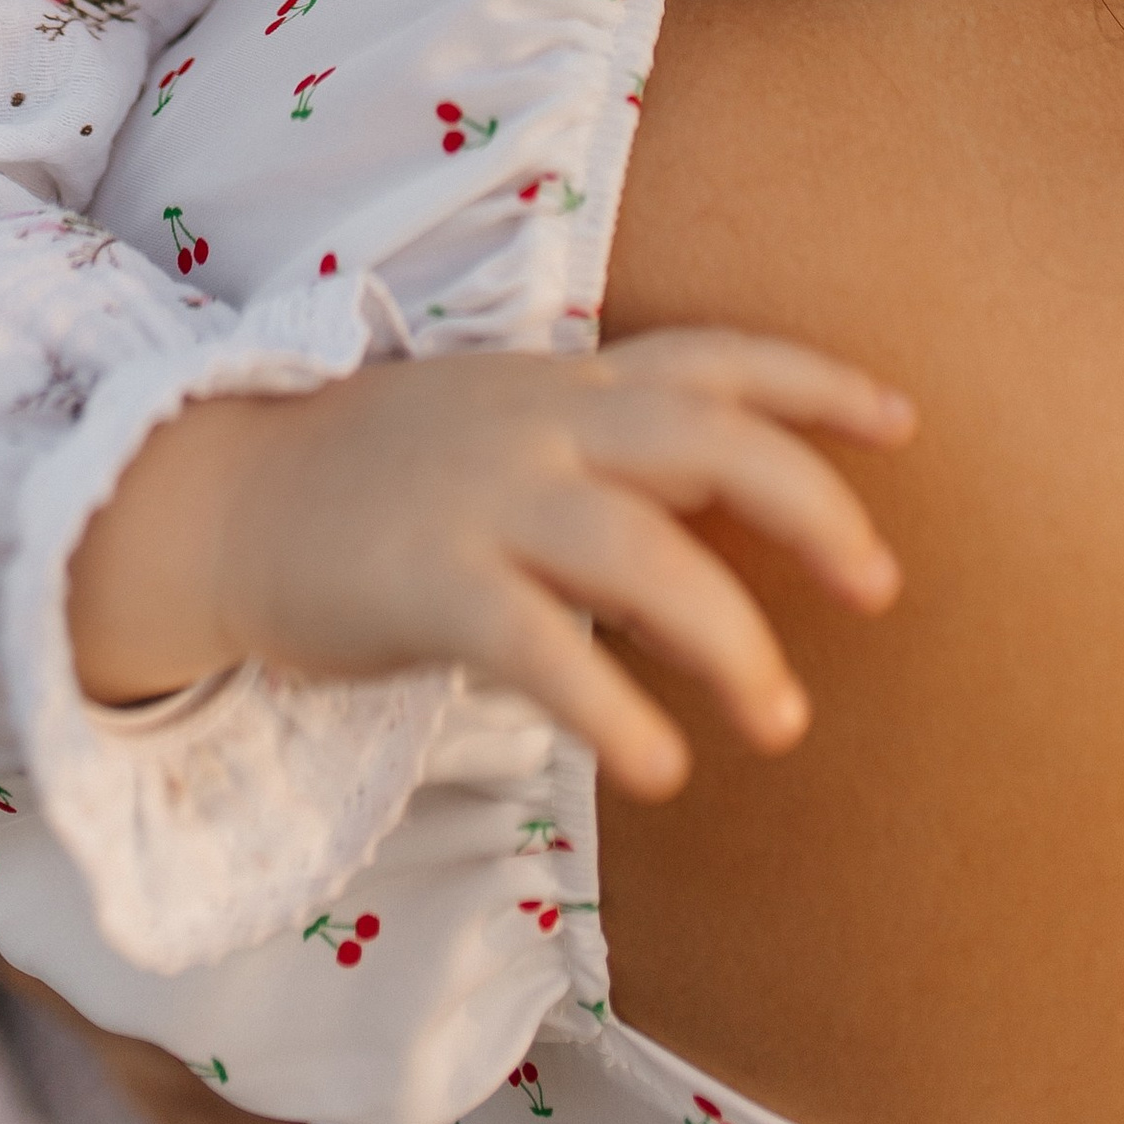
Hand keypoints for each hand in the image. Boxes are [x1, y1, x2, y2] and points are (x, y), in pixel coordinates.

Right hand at [67, 332, 913, 798]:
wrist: (218, 502)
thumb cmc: (375, 483)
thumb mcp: (499, 429)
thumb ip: (603, 453)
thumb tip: (726, 518)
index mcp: (562, 383)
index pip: (714, 359)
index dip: (817, 384)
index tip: (905, 421)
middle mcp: (538, 424)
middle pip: (710, 440)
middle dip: (813, 507)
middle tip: (880, 587)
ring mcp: (482, 500)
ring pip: (643, 552)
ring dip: (731, 640)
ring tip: (782, 722)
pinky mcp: (426, 585)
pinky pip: (541, 649)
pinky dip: (614, 709)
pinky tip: (664, 765)